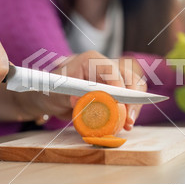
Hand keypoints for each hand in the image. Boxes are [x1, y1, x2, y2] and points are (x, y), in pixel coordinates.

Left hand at [13, 51, 145, 129]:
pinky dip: (129, 111)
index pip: (111, 69)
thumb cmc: (51, 89)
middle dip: (132, 98)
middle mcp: (105, 66)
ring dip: (134, 106)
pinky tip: (126, 124)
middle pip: (129, 77)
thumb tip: (85, 100)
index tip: (120, 103)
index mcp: (91, 60)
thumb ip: (71, 93)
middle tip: (128, 118)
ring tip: (128, 124)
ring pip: (134, 87)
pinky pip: (128, 99)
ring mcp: (112, 78)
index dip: (119, 85)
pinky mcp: (114, 91)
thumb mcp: (58, 91)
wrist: (50, 96)